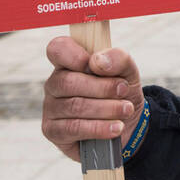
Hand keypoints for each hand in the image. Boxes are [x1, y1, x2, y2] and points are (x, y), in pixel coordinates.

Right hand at [42, 37, 144, 161]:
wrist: (127, 124)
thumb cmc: (121, 92)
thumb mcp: (128, 72)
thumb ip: (118, 59)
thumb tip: (98, 61)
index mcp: (69, 62)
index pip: (58, 49)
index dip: (73, 54)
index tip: (96, 64)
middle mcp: (55, 83)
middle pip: (68, 82)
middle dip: (102, 87)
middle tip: (123, 91)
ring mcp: (51, 107)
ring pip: (74, 106)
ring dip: (106, 108)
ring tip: (126, 109)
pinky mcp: (52, 131)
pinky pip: (73, 128)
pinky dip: (99, 128)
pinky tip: (116, 127)